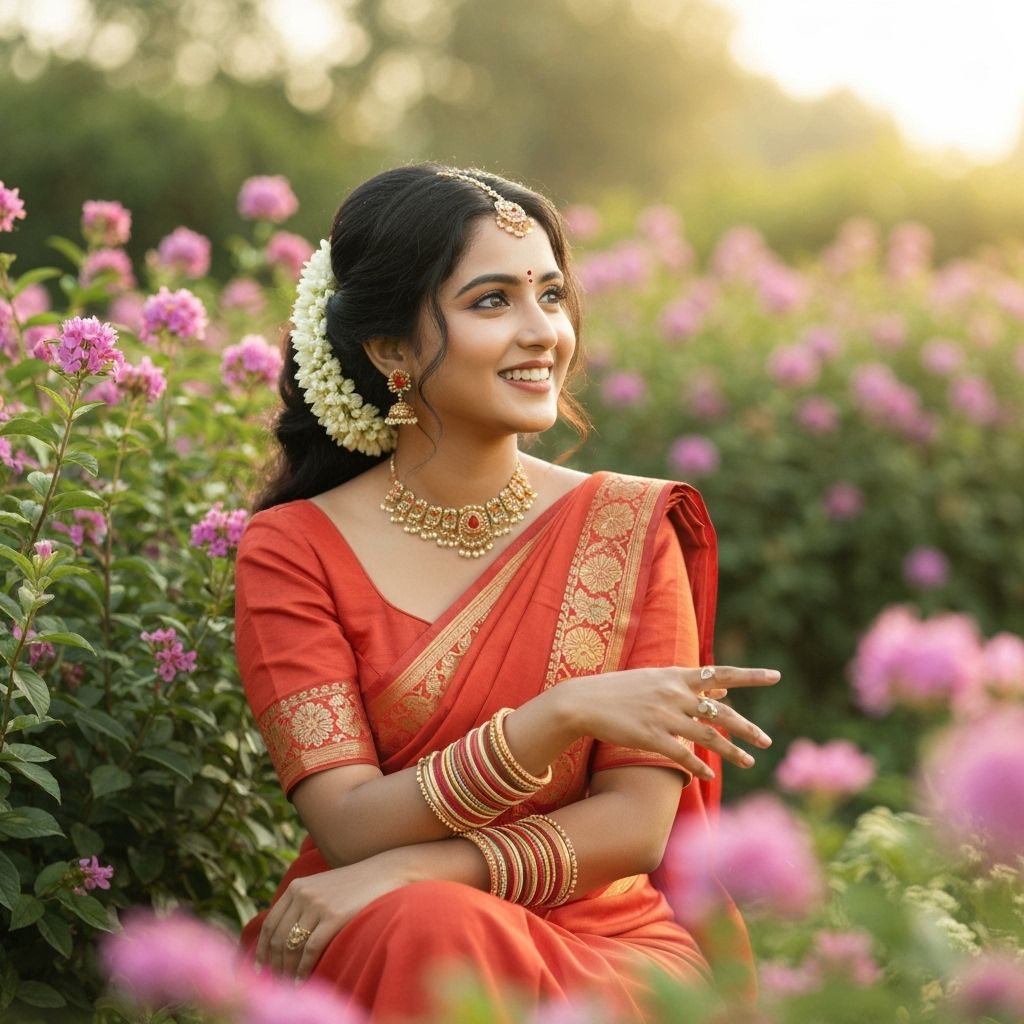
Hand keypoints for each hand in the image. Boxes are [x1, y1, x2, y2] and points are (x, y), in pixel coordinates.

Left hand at [254, 853, 404, 980]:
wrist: (386, 873)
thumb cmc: (355, 886)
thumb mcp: (323, 888)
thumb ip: (302, 905)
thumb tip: (282, 938)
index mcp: (297, 887)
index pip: (270, 924)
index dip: (262, 950)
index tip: (260, 969)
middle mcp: (303, 894)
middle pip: (277, 938)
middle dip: (273, 965)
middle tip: (275, 984)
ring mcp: (318, 905)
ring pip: (291, 946)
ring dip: (286, 971)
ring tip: (288, 986)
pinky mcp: (334, 916)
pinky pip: (310, 950)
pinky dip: (303, 969)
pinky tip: (302, 981)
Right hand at [562, 664, 778, 780]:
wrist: (584, 701)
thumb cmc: (620, 689)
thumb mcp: (656, 679)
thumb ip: (691, 685)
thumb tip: (725, 690)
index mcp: (677, 676)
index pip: (721, 673)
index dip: (750, 675)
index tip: (776, 676)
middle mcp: (675, 694)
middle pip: (720, 712)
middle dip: (746, 728)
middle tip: (767, 740)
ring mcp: (664, 716)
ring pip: (707, 736)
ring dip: (731, 752)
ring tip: (750, 762)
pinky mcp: (651, 737)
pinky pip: (683, 755)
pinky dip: (699, 766)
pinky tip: (709, 775)